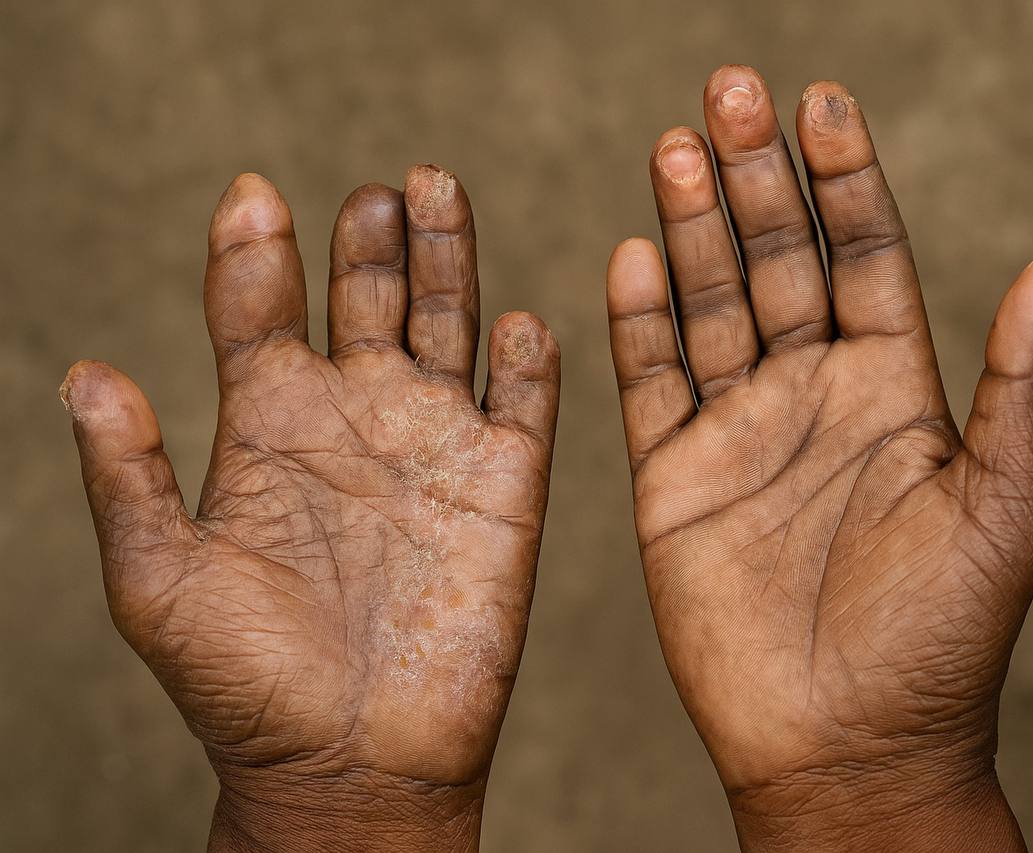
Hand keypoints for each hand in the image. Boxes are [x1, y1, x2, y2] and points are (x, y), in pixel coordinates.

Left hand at [63, 169, 559, 851]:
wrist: (353, 765)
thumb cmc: (246, 685)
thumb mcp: (158, 582)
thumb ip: (128, 475)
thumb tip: (85, 372)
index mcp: (270, 429)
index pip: (260, 313)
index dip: (253, 251)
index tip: (252, 199)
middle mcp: (357, 420)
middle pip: (367, 297)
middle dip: (371, 236)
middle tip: (374, 191)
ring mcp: (436, 446)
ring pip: (449, 324)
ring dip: (447, 259)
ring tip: (434, 189)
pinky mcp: (505, 486)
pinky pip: (525, 403)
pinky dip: (527, 359)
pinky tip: (516, 322)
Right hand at [607, 65, 1032, 850]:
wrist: (846, 746)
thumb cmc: (940, 639)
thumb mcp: (1003, 508)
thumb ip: (1022, 387)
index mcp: (893, 391)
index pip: (867, 256)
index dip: (846, 179)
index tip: (822, 102)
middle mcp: (813, 395)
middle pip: (780, 261)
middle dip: (755, 178)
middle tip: (728, 92)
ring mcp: (738, 431)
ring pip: (710, 305)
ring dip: (691, 228)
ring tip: (676, 148)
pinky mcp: (674, 477)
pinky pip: (653, 382)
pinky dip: (640, 320)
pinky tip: (634, 253)